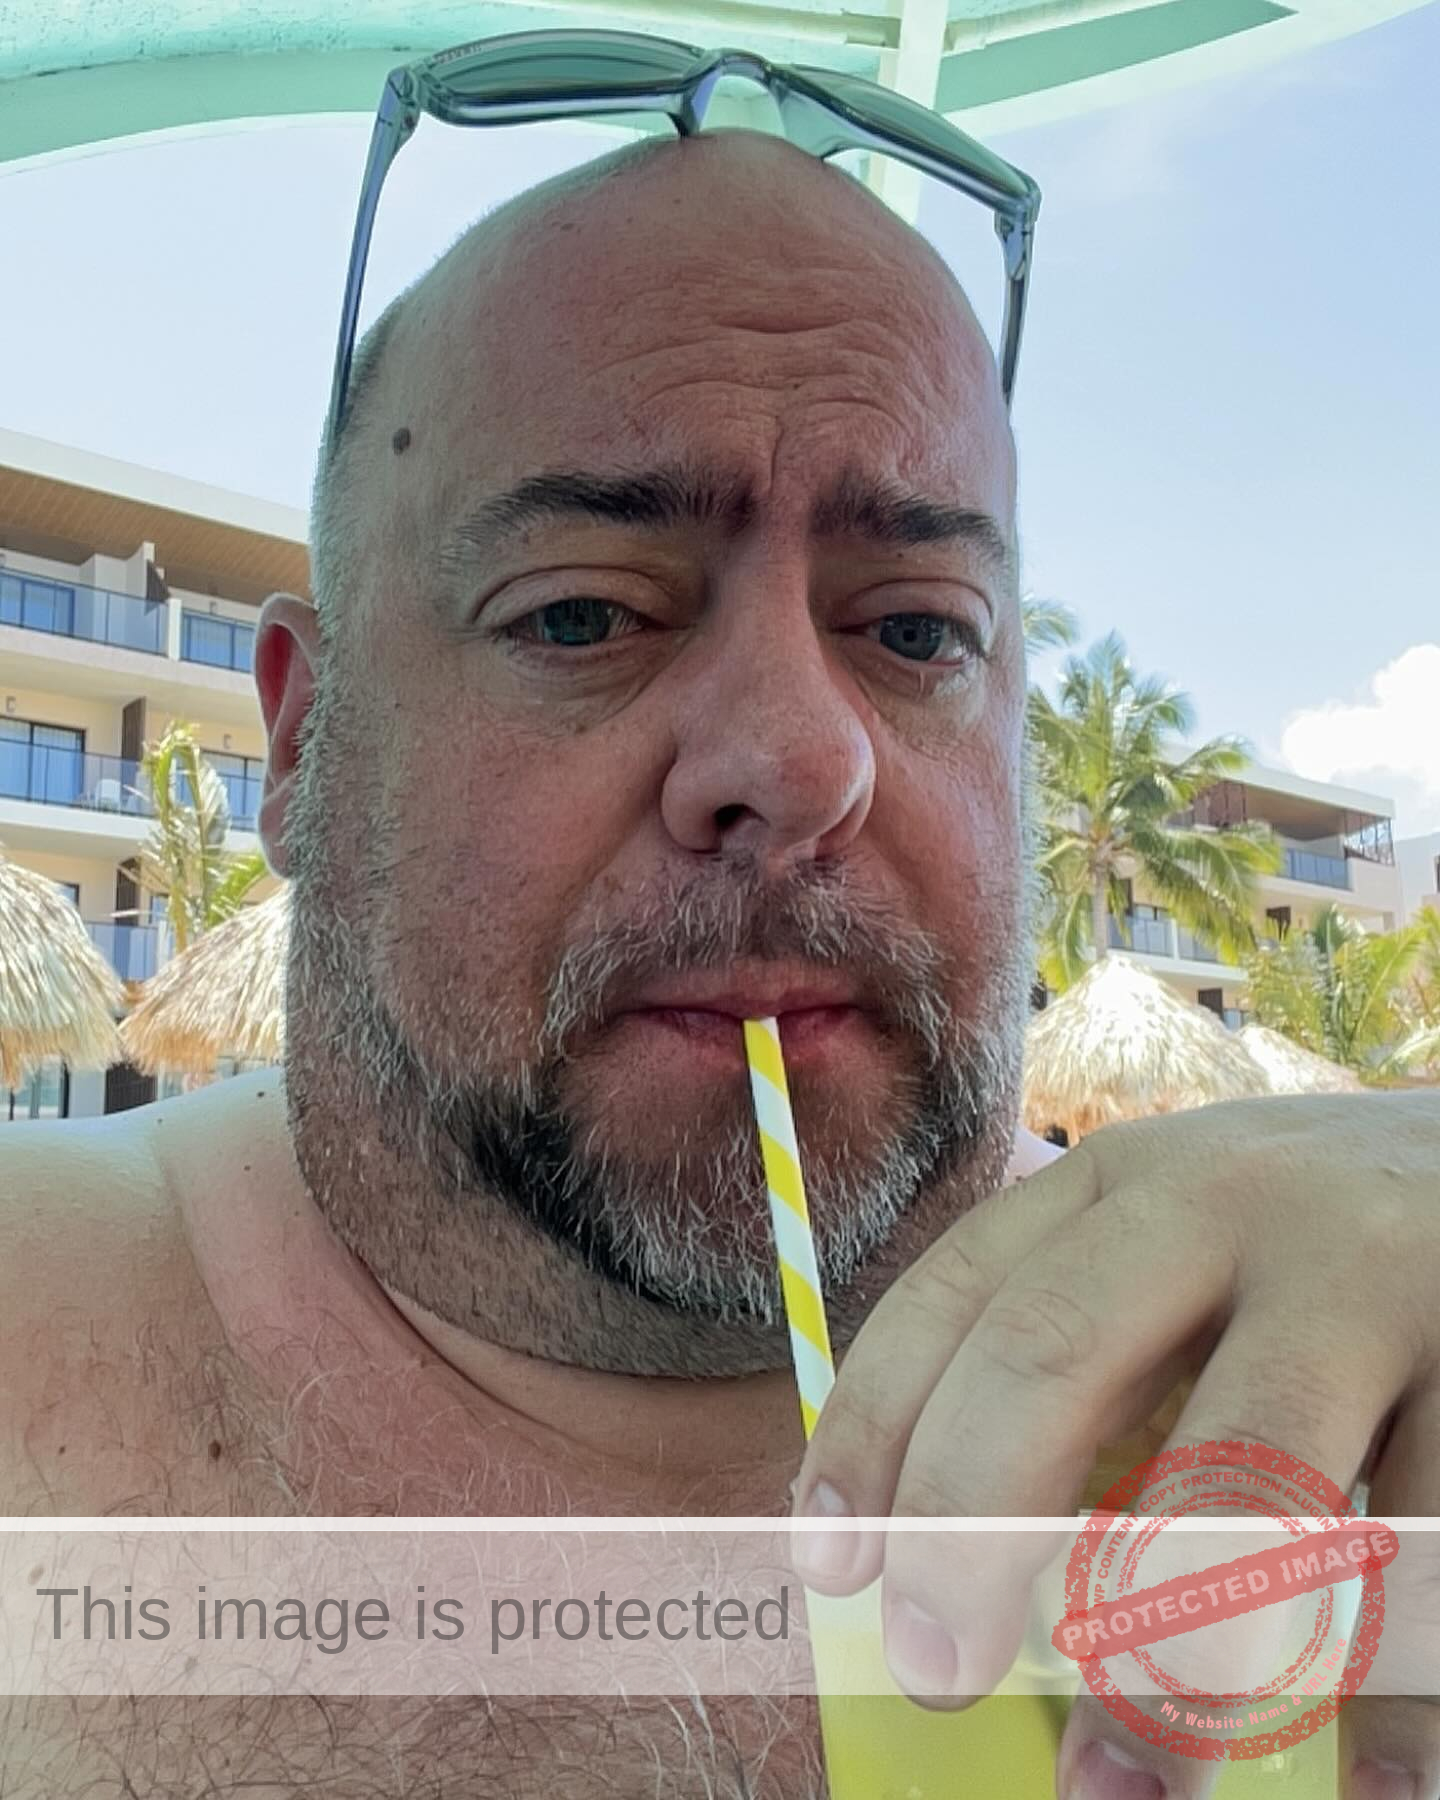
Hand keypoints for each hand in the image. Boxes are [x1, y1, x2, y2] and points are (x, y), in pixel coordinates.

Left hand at [792, 1091, 1439, 1798]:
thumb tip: (962, 1564)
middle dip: (969, 1525)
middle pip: (1053, 1353)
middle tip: (936, 1675)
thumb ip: (1098, 1352)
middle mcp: (1226, 1199)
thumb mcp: (1192, 1242)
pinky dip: (1397, 1693)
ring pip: (1246, 1472)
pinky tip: (1373, 1789)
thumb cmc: (1321, 1246)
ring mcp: (1366, 1269)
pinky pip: (1431, 1543)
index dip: (873, 1429)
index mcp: (1122, 1179)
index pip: (957, 1294)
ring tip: (1121, 1786)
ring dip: (1172, 1653)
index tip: (831, 1568)